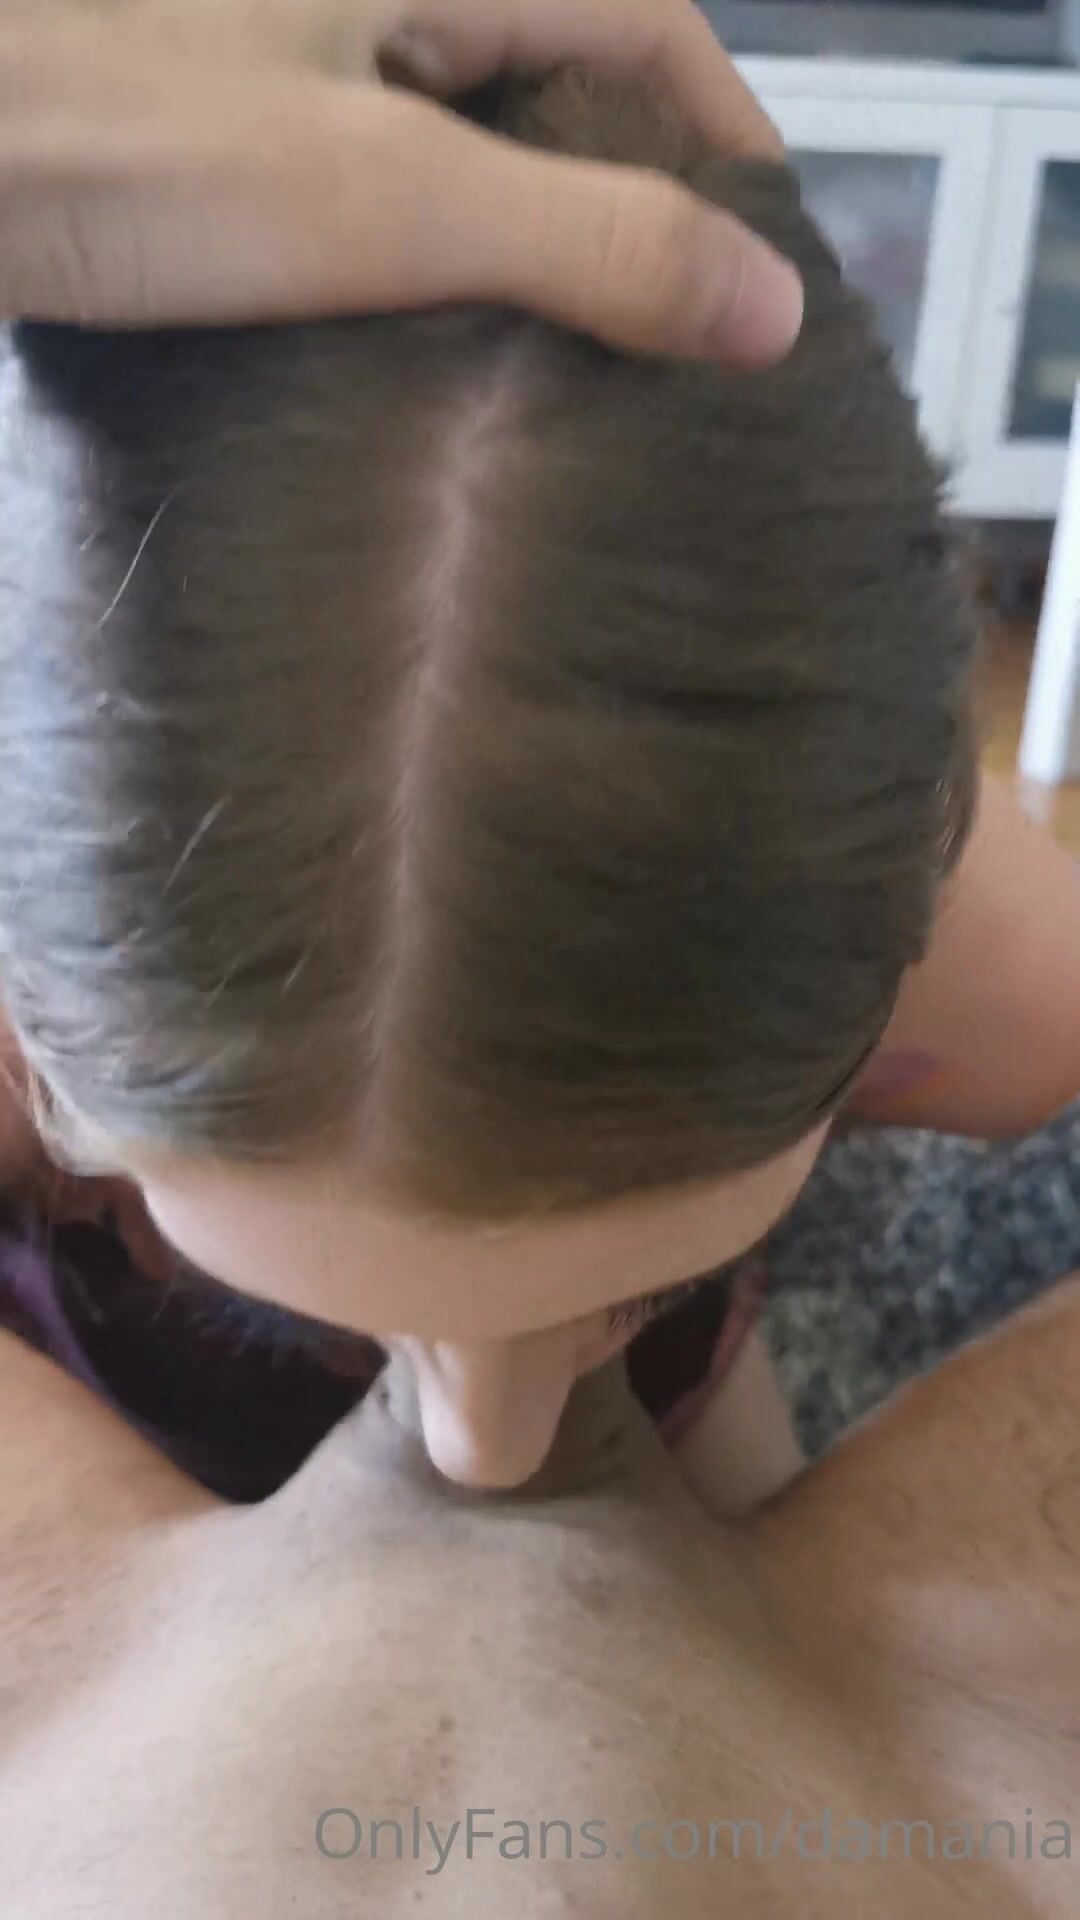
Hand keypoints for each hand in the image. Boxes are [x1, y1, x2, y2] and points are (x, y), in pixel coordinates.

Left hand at [0, 0, 801, 362]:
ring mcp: (292, 64)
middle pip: (562, 82)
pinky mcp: (226, 139)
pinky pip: (371, 195)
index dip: (732, 137)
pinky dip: (425, 270)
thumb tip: (771, 308)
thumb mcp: (382, 199)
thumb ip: (584, 242)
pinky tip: (432, 356)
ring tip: (580, 376)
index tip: (774, 264)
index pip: (649, 22)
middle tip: (685, 343)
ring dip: (531, 249)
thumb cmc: (121, 141)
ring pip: (465, 143)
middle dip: (639, 201)